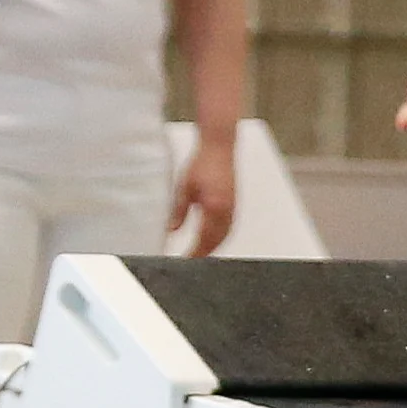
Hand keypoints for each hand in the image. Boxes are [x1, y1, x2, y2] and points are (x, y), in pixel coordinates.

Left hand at [170, 134, 236, 255]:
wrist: (218, 146)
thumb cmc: (202, 162)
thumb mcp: (184, 187)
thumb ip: (178, 211)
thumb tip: (172, 231)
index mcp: (214, 208)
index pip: (203, 240)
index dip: (193, 253)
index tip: (183, 260)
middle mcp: (227, 211)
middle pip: (216, 242)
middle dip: (204, 254)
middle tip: (191, 261)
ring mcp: (233, 208)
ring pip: (225, 237)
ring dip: (213, 248)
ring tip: (201, 254)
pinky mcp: (234, 204)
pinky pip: (229, 228)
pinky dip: (220, 237)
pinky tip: (212, 239)